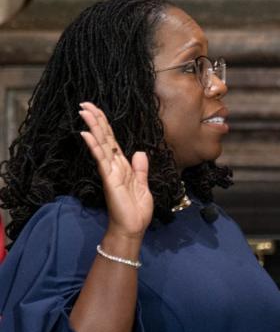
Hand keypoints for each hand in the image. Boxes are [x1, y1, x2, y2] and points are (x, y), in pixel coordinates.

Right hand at [78, 102, 151, 238]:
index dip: (105, 125)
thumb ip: (141, 169)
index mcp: (123, 166)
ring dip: (93, 127)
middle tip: (84, 103)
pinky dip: (94, 146)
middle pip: (104, 138)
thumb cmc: (136, 210)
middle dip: (96, 120)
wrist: (133, 228)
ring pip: (101, 144)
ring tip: (84, 111)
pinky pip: (101, 159)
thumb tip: (140, 152)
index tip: (96, 110)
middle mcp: (114, 166)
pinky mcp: (109, 179)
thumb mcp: (143, 185)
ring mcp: (110, 171)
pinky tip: (86, 134)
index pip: (112, 141)